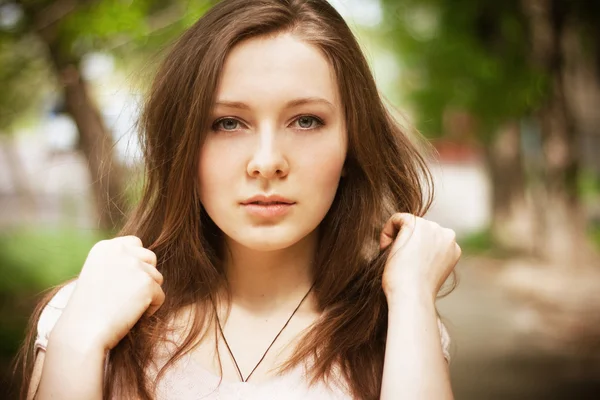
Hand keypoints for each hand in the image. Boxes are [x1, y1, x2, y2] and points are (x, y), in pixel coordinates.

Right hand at [53, 236, 164, 351]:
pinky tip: (130, 316)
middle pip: (150, 258)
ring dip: (147, 294)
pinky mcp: (147, 283)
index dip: (135, 263)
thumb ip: (117, 263)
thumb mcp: (96, 276)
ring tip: (125, 308)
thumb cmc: (87, 311)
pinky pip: (160, 296)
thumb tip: (144, 260)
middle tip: (126, 297)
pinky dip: (151, 309)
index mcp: (104, 247)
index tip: (123, 282)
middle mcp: (120, 251)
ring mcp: (135, 265)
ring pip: (157, 278)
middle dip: (145, 276)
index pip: (135, 243)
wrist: (82, 333)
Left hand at [380, 213, 460, 302]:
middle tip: (399, 263)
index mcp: (453, 249)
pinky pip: (396, 219)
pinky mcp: (416, 224)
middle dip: (407, 243)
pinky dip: (387, 232)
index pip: (429, 240)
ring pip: (408, 224)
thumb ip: (427, 255)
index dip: (414, 252)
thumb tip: (413, 247)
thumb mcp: (428, 271)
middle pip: (419, 230)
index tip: (407, 267)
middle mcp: (447, 235)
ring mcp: (433, 228)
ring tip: (394, 258)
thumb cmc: (414, 291)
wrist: (411, 296)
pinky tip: (387, 249)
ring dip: (397, 238)